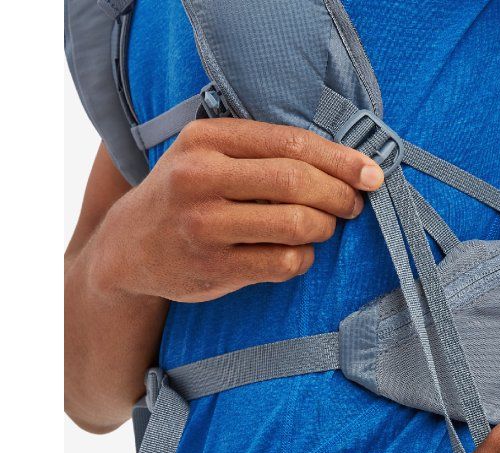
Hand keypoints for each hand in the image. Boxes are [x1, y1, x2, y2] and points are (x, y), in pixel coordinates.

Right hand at [89, 118, 384, 301]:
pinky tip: (296, 253)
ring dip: (324, 228)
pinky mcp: (213, 267)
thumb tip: (346, 164)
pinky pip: (284, 263)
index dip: (340, 160)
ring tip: (322, 227)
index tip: (371, 173)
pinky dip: (303, 258)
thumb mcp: (208, 155)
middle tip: (353, 205)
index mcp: (205, 140)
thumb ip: (262, 151)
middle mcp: (199, 178)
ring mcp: (204, 225)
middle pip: (296, 182)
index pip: (290, 143)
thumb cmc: (186, 194)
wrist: (128, 246)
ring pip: (295, 225)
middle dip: (339, 195)